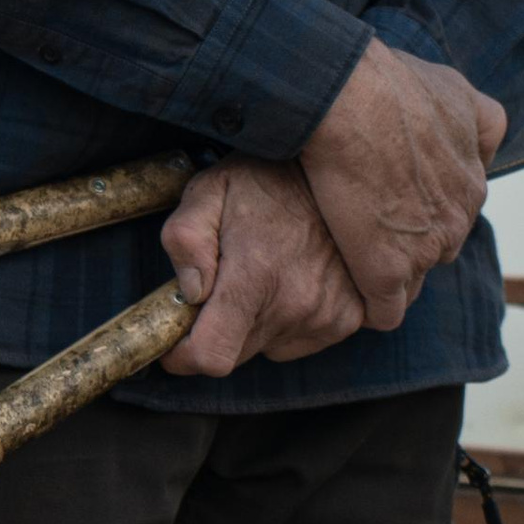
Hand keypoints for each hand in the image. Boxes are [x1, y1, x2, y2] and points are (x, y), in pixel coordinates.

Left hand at [158, 159, 368, 375]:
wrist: (338, 166)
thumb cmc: (265, 178)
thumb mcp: (209, 190)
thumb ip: (186, 238)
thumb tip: (190, 292)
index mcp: (255, 275)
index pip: (213, 355)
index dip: (184, 356)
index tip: (174, 344)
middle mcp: (296, 303)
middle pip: (236, 354)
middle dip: (217, 330)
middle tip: (220, 286)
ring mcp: (328, 314)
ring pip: (268, 347)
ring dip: (254, 324)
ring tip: (262, 273)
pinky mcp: (350, 317)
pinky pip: (301, 340)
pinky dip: (288, 321)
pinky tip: (290, 279)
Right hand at [297, 36, 506, 331]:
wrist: (350, 99)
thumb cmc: (393, 84)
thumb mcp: (457, 89)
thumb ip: (480, 121)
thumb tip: (483, 140)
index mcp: (472, 183)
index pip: (455, 212)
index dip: (424, 205)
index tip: (396, 193)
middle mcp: (456, 220)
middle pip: (438, 245)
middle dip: (412, 238)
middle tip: (371, 218)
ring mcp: (424, 249)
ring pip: (413, 277)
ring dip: (390, 269)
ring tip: (353, 254)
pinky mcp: (384, 271)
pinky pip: (386, 311)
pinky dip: (373, 305)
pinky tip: (355, 292)